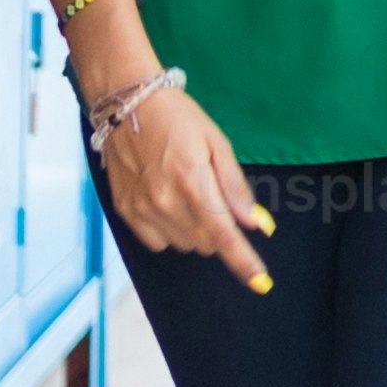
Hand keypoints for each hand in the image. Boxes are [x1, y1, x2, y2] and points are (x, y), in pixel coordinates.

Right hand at [85, 62, 270, 293]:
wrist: (126, 103)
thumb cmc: (178, 118)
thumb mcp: (216, 143)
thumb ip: (235, 187)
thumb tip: (257, 224)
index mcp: (195, 183)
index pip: (225, 236)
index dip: (244, 263)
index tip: (261, 284)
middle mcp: (166, 202)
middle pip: (206, 244)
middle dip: (218, 230)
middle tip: (212, 198)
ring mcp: (142, 209)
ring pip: (183, 245)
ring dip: (194, 230)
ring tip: (186, 194)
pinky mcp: (125, 211)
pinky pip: (157, 242)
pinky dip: (169, 231)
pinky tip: (166, 203)